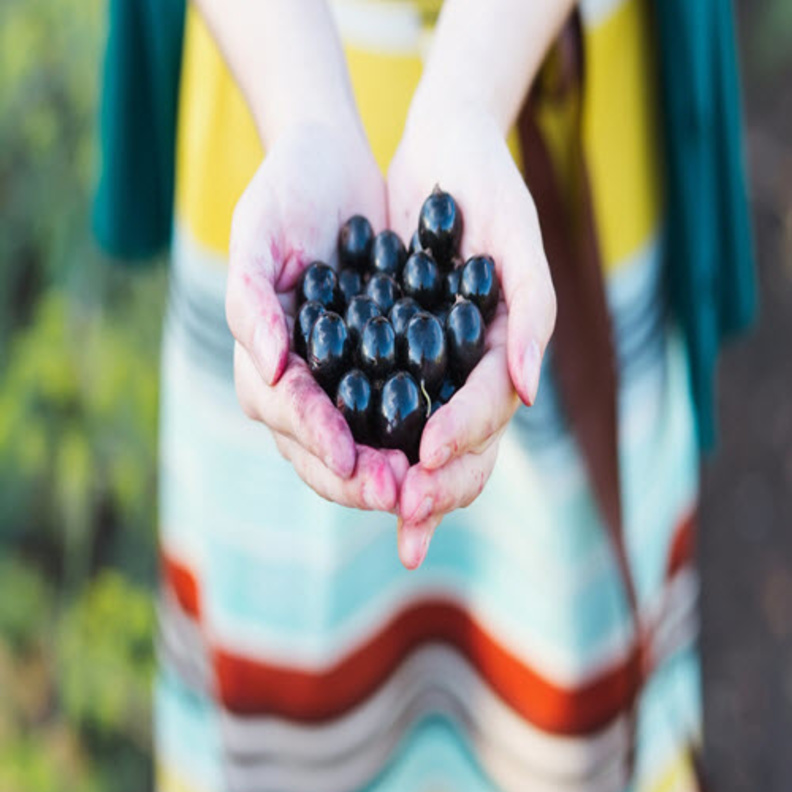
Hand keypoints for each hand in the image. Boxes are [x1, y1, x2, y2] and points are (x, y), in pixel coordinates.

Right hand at [227, 122, 408, 511]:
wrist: (330, 163)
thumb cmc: (283, 193)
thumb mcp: (257, 235)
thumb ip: (251, 301)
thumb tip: (275, 368)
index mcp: (265, 361)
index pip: (286, 413)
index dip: (316, 438)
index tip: (351, 458)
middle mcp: (301, 382)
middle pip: (322, 447)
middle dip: (358, 476)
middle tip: (399, 494)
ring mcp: (340, 379)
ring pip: (361, 444)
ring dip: (391, 471)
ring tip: (425, 488)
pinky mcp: (380, 364)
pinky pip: (396, 412)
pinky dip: (417, 437)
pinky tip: (446, 450)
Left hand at [387, 101, 556, 567]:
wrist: (442, 148)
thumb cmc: (488, 185)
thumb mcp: (515, 238)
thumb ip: (532, 312)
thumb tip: (530, 394)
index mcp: (506, 351)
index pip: (491, 411)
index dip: (464, 437)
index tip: (429, 460)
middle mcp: (471, 369)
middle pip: (461, 446)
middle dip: (435, 486)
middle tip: (404, 516)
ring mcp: (433, 364)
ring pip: (418, 439)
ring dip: (396, 477)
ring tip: (369, 503)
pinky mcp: (391, 349)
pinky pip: (378, 402)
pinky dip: (362, 433)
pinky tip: (339, 458)